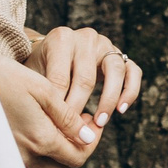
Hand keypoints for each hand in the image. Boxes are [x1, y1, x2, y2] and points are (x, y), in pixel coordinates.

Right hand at [0, 56, 97, 167]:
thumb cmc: (4, 77)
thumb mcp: (42, 90)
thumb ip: (67, 117)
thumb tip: (87, 137)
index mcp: (41, 139)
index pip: (79, 156)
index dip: (92, 142)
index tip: (91, 121)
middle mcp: (27, 155)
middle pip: (66, 165)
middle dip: (79, 146)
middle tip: (81, 121)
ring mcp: (13, 157)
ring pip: (50, 165)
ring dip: (62, 148)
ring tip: (62, 121)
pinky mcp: (3, 154)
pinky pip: (32, 159)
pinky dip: (44, 148)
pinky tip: (42, 125)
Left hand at [24, 25, 142, 127]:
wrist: (53, 52)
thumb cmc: (41, 67)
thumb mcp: (34, 75)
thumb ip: (41, 92)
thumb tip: (50, 124)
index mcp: (61, 39)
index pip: (61, 77)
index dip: (59, 105)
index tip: (57, 126)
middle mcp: (85, 37)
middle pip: (86, 77)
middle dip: (80, 107)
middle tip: (74, 130)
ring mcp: (106, 44)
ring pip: (115, 71)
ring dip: (108, 100)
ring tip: (100, 122)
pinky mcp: (120, 55)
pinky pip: (133, 72)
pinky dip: (130, 91)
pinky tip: (121, 110)